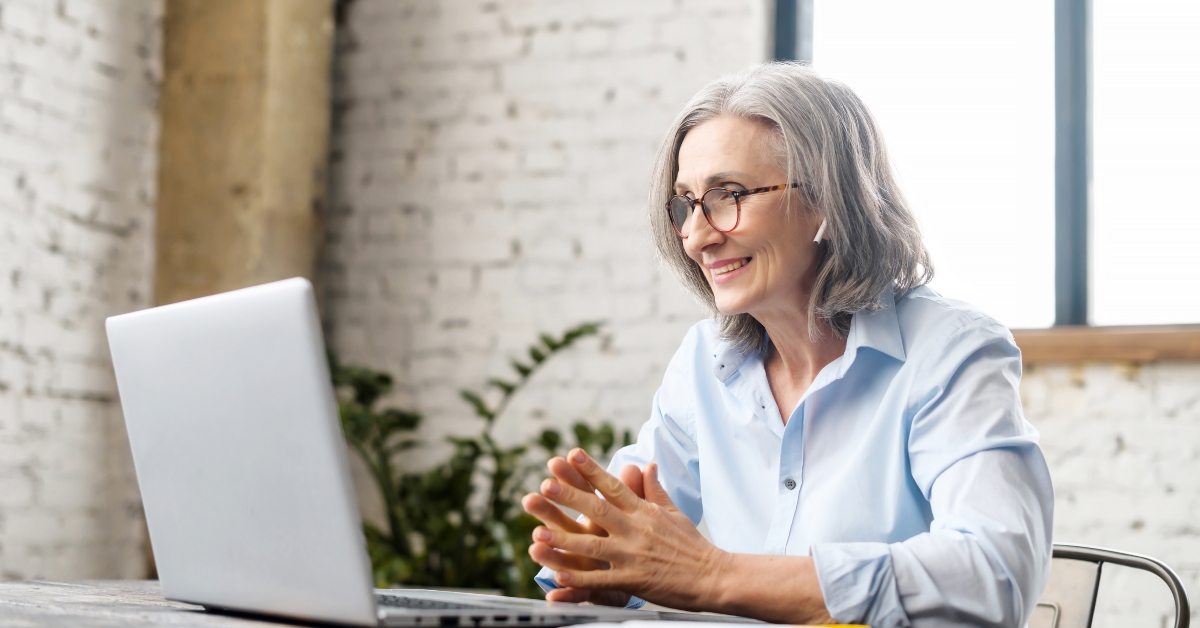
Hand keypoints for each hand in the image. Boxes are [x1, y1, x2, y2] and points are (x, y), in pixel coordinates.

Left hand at [527, 449, 726, 611]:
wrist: (714, 577)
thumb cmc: (693, 545)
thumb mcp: (673, 512)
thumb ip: (654, 490)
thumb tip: (646, 465)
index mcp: (644, 512)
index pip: (614, 486)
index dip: (591, 470)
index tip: (572, 455)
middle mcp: (636, 530)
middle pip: (598, 510)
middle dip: (570, 497)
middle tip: (546, 485)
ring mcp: (634, 556)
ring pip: (594, 546)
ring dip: (565, 540)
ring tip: (539, 534)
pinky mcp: (634, 581)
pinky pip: (602, 580)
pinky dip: (580, 579)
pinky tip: (559, 576)